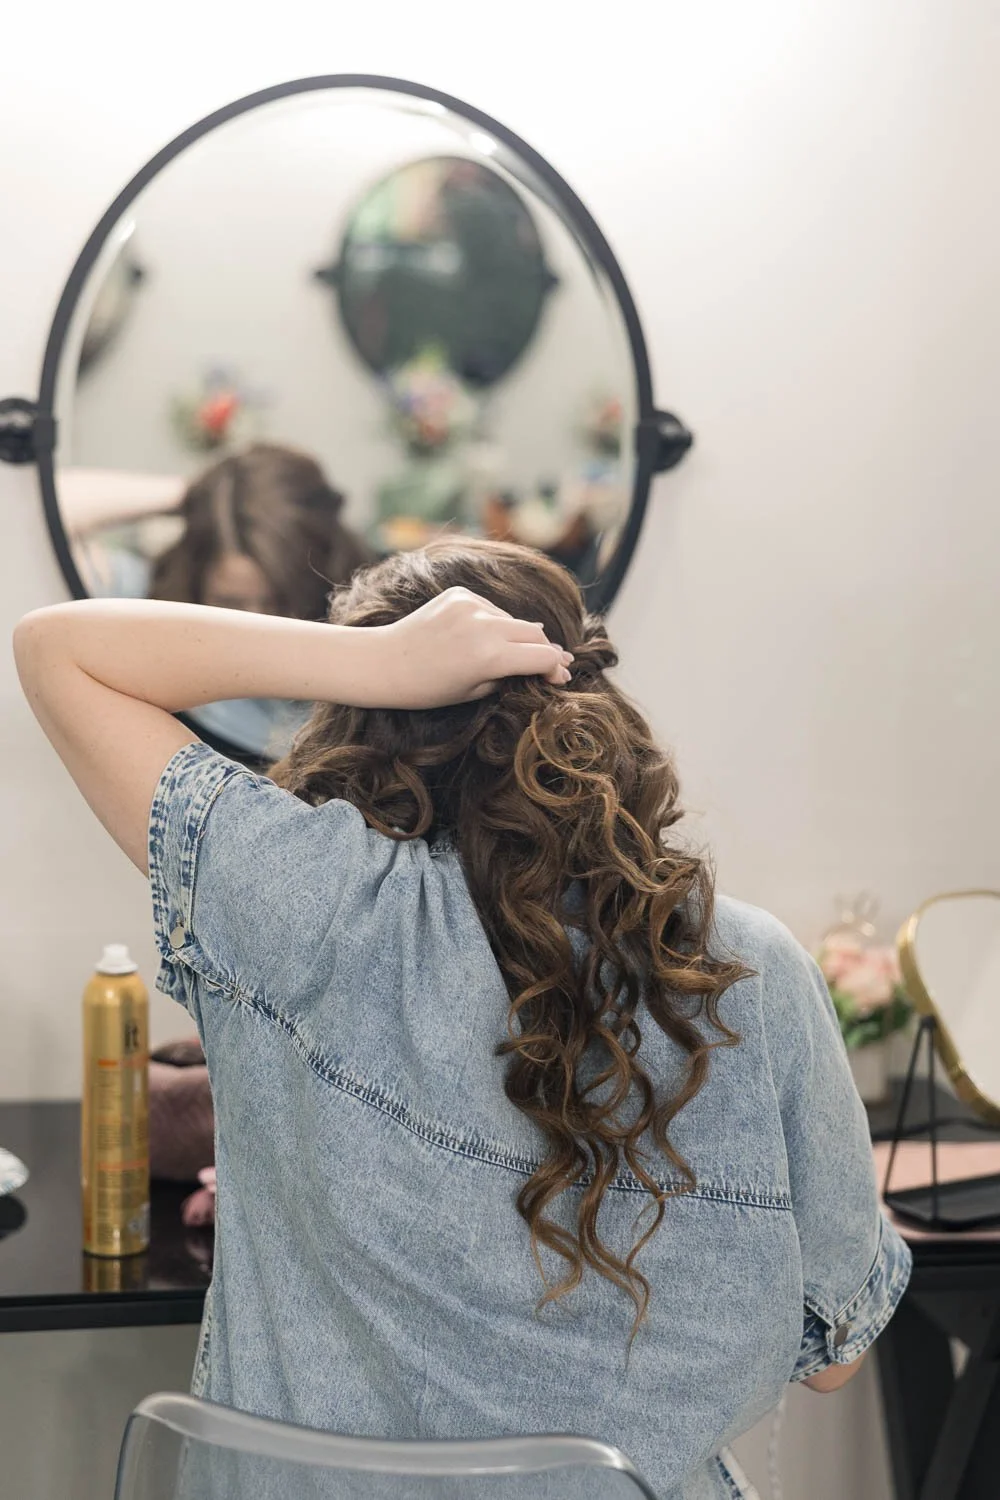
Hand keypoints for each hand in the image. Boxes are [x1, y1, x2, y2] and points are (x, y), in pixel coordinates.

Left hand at [374, 587, 572, 709]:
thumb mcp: (475, 691)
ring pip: (512, 620)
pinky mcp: (460, 594)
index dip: (556, 668)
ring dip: (519, 637)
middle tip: (551, 666)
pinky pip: (490, 610)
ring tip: (511, 655)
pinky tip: (482, 638)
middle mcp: (485, 625)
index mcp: (491, 656)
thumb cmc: (427, 688)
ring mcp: (472, 605)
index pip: (544, 656)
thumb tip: (544, 661)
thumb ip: (513, 674)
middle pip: (535, 633)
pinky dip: (494, 624)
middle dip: (545, 650)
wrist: (384, 662)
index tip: (560, 678)